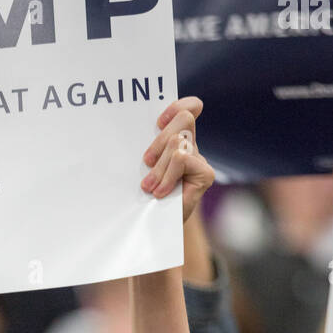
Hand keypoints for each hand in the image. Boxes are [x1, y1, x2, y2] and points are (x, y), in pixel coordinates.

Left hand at [141, 97, 214, 222]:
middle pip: (184, 119)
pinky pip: (182, 160)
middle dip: (160, 139)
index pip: (189, 109)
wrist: (156, 226)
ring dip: (159, 166)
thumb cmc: (145, 196)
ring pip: (178, 143)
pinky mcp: (205, 174)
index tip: (159, 121)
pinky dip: (167, 176)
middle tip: (146, 161)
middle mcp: (191, 145)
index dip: (177, 106)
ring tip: (149, 186)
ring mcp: (199, 159)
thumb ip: (146, 151)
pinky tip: (160, 192)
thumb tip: (127, 132)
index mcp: (177, 138)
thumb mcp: (142, 169)